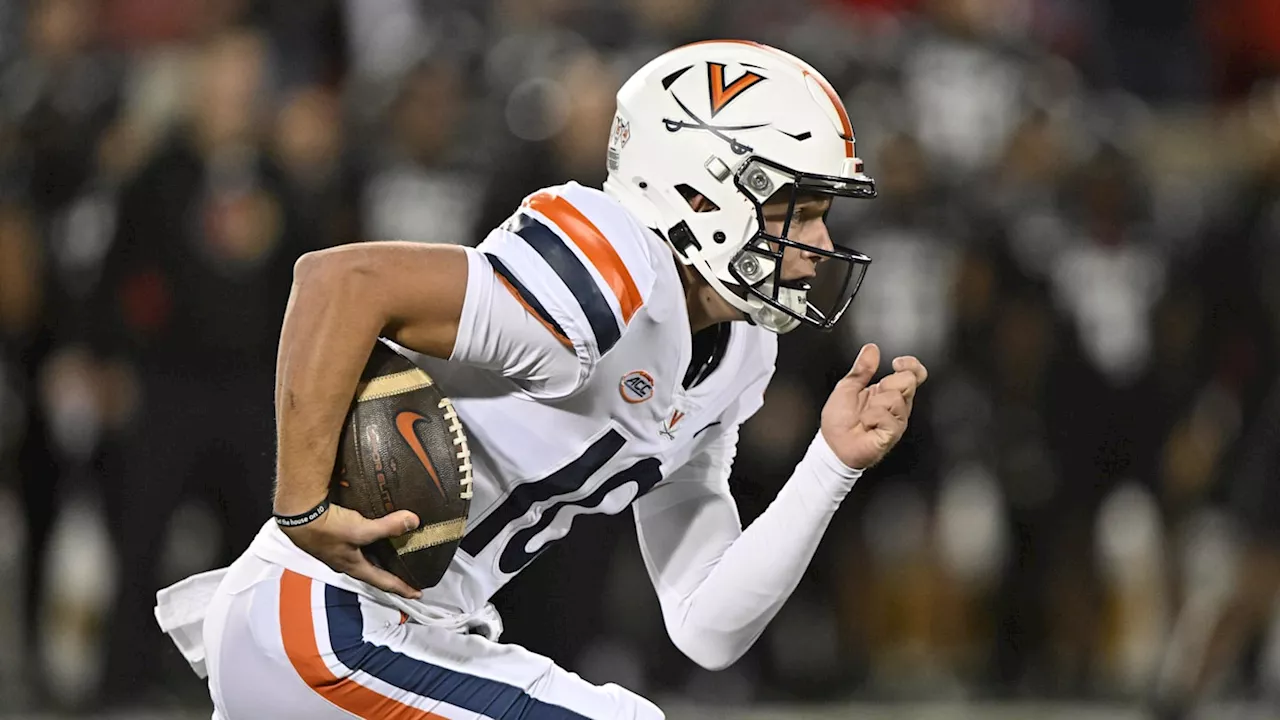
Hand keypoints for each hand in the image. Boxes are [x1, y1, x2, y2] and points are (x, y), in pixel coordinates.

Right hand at [280, 503, 422, 598]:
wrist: (298, 515)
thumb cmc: (326, 528)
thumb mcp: (360, 529)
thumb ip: (387, 527)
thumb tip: (414, 521)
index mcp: (354, 567)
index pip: (384, 582)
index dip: (402, 588)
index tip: (417, 594)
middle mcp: (347, 562)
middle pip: (375, 571)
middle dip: (393, 573)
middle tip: (410, 572)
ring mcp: (339, 550)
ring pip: (366, 557)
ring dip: (382, 556)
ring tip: (398, 552)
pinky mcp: (335, 537)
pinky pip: (358, 543)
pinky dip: (371, 541)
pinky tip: (376, 532)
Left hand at [820, 343, 927, 469]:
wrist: (833, 445)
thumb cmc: (838, 422)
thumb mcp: (847, 387)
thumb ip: (861, 368)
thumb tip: (871, 350)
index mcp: (885, 391)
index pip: (912, 373)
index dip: (910, 365)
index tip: (897, 362)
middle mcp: (895, 404)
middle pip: (909, 381)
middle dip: (888, 383)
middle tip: (873, 397)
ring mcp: (897, 419)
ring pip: (897, 398)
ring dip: (875, 404)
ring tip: (865, 415)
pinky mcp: (893, 432)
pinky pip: (887, 416)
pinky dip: (872, 418)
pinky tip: (867, 425)